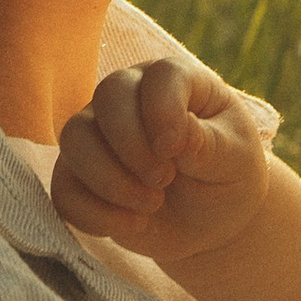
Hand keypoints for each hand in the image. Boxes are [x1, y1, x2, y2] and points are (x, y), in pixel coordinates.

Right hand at [50, 57, 270, 271]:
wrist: (207, 220)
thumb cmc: (226, 176)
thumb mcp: (237, 160)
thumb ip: (211, 144)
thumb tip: (179, 135)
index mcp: (175, 81)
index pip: (159, 76)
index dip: (163, 111)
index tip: (176, 151)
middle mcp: (129, 95)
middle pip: (108, 97)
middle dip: (133, 145)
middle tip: (164, 181)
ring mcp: (97, 132)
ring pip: (74, 138)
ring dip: (110, 179)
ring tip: (151, 205)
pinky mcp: (78, 174)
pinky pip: (63, 188)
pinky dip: (95, 212)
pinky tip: (133, 224)